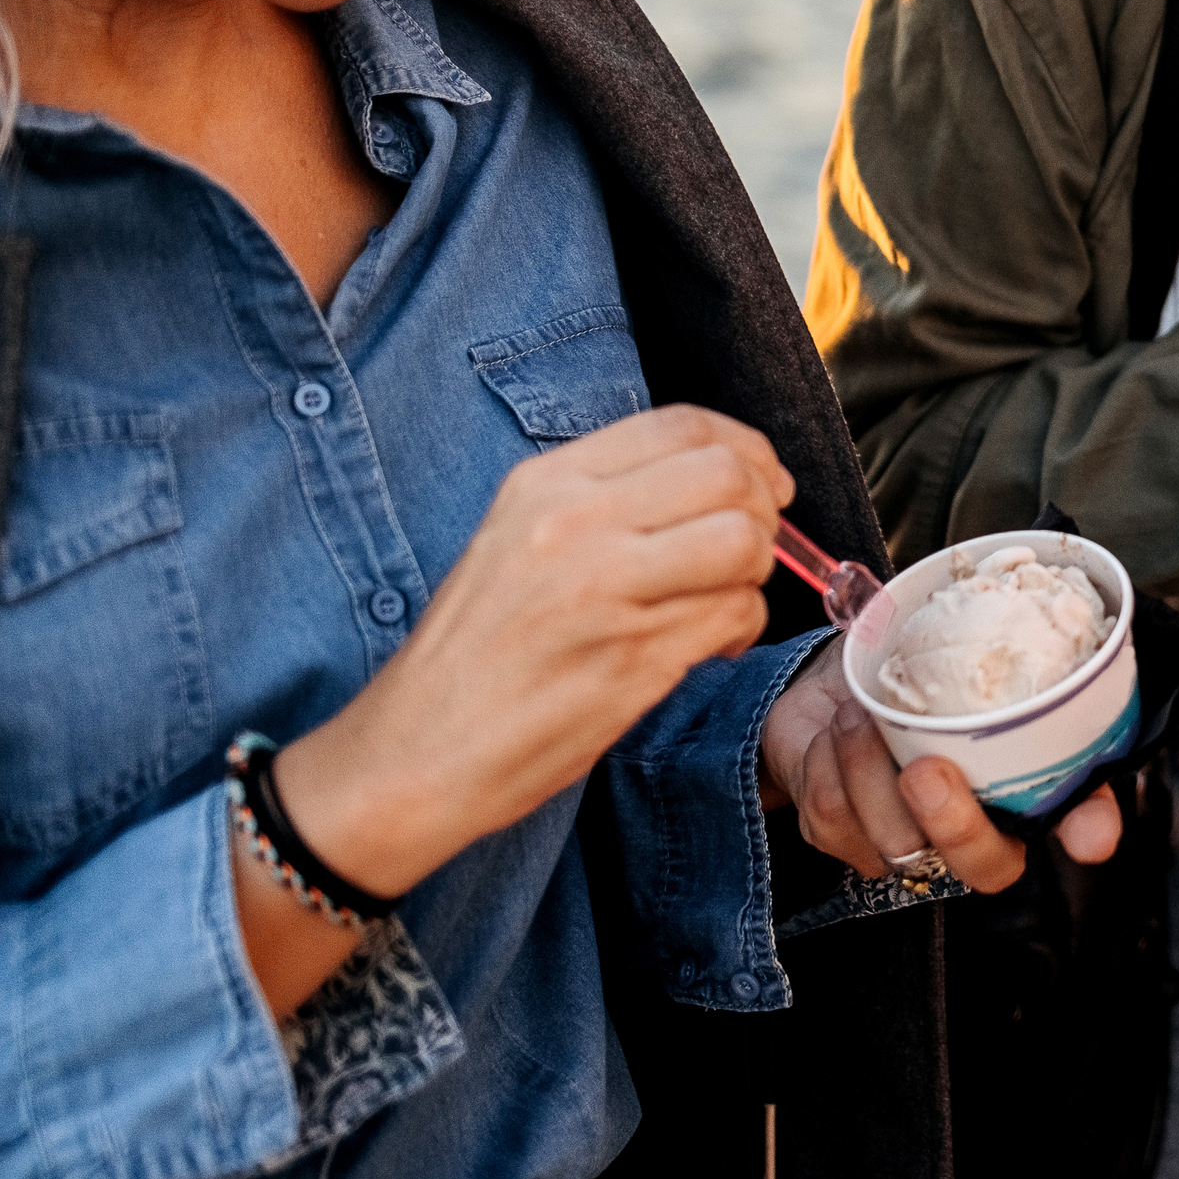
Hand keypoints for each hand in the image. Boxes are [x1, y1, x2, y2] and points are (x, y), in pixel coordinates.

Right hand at [277, 407, 795, 903]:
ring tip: (724, 601)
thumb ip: (604, 500)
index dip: (747, 450)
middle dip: (763, 511)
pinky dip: (741, 630)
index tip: (765, 483)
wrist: (413, 752)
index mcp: (545, 484)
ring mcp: (604, 591)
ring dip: (755, 574)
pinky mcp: (632, 660)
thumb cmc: (475, 653)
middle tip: (754, 547)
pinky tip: (709, 647)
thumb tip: (717, 480)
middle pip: (727, 475)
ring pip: (742, 544)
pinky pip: (734, 616)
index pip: (682, 425)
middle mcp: (573, 524)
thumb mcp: (515, 540)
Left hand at [756, 650, 1120, 889]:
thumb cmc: (925, 684)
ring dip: (867, 765)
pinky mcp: (836, 835)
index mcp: (1019, 802)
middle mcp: (963, 841)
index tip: (1091, 838)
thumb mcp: (983, 677)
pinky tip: (835, 731)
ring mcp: (898, 847)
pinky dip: (829, 761)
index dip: (1086, 834)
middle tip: (925, 770)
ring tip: (862, 712)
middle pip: (979, 864)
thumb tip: (1093, 711)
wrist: (841, 678)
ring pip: (890, 838)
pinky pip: (831, 813)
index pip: (1078, 826)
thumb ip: (1042, 698)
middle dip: (954, 824)